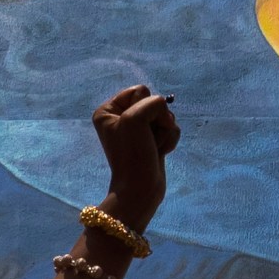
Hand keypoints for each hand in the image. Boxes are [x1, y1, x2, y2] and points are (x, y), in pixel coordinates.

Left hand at [90, 83, 176, 223]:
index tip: (137, 127)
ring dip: (164, 131)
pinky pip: (171, 129)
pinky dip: (169, 140)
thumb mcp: (136, 118)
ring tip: (154, 146)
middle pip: (154, 102)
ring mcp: (138, 130)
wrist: (140, 188)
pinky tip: (161, 152)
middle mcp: (121, 118)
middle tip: (148, 138)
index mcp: (108, 110)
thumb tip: (166, 114)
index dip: (145, 106)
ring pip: (165, 116)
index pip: (140, 90)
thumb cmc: (132, 153)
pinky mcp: (152, 140)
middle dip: (157, 119)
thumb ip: (154, 102)